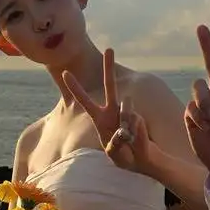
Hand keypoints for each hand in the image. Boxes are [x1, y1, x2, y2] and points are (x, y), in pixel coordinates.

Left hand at [63, 48, 154, 173]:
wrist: (144, 161)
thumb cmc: (124, 157)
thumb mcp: (114, 154)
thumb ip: (116, 143)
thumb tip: (125, 126)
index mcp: (99, 119)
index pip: (85, 101)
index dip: (75, 88)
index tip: (65, 72)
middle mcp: (113, 111)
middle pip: (110, 86)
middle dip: (109, 68)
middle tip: (110, 48)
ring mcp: (127, 113)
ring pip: (126, 111)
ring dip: (126, 127)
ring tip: (128, 141)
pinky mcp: (138, 118)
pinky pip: (136, 122)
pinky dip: (136, 134)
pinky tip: (137, 140)